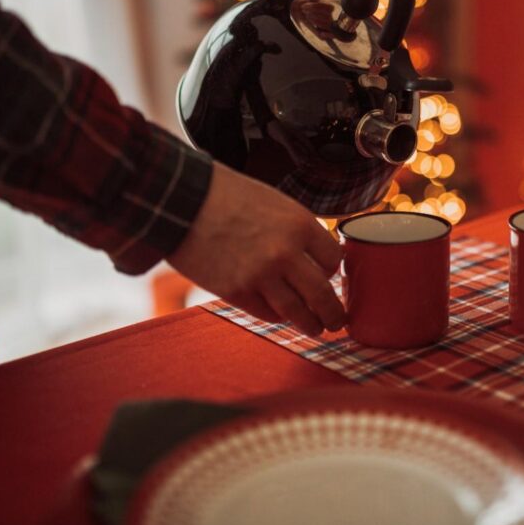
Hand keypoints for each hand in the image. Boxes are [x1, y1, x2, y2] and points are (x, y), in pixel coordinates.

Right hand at [166, 162, 344, 336]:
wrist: (184, 200)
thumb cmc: (228, 196)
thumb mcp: (274, 202)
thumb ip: (297, 229)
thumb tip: (315, 256)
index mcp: (299, 224)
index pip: (334, 260)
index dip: (333, 271)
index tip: (328, 276)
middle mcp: (285, 253)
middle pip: (323, 294)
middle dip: (334, 312)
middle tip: (338, 320)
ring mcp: (260, 275)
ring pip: (298, 312)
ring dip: (311, 324)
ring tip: (317, 328)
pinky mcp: (236, 292)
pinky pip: (268, 313)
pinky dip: (277, 316)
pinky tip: (281, 315)